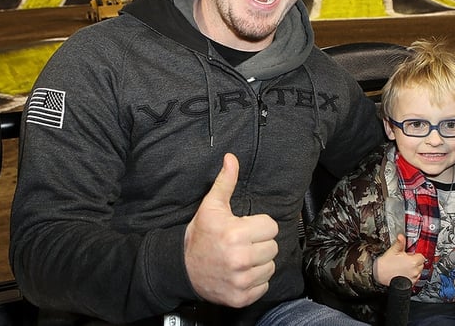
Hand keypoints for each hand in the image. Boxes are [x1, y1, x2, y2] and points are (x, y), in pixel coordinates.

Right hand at [184, 153, 278, 307]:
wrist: (182, 267)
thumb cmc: (200, 235)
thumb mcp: (211, 206)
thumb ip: (226, 182)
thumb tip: (231, 158)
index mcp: (236, 234)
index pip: (270, 227)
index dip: (258, 226)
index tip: (244, 228)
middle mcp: (240, 259)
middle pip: (273, 247)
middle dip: (260, 244)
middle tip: (242, 244)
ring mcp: (241, 281)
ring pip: (270, 266)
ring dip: (259, 263)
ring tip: (241, 258)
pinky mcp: (241, 297)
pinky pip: (264, 286)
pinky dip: (255, 281)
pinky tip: (241, 273)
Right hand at [373, 234, 424, 286]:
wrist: (379, 274)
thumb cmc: (386, 264)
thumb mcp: (393, 250)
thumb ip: (400, 243)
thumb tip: (401, 236)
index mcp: (413, 261)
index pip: (421, 256)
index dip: (415, 254)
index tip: (409, 255)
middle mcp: (415, 270)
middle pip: (421, 264)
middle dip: (415, 261)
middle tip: (405, 260)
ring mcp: (413, 278)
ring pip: (418, 271)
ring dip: (414, 269)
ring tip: (403, 267)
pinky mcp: (410, 283)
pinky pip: (415, 278)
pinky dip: (411, 276)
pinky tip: (403, 273)